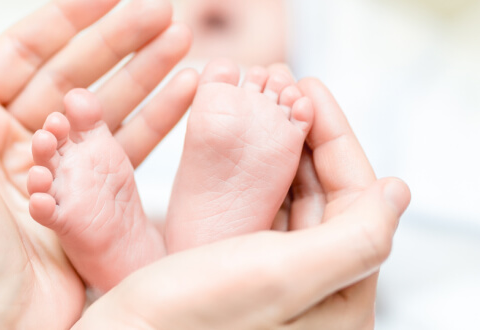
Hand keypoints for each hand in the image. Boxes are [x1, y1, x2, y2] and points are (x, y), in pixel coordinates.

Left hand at [0, 0, 195, 327]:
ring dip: (145, 75)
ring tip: (182, 44)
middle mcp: (12, 141)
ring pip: (105, 109)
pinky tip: (186, 93)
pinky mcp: (86, 203)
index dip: (71, 18)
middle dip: (120, 41)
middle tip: (163, 13)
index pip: (26, 51)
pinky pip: (125, 153)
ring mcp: (53, 173)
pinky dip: (156, 122)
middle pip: (74, 74)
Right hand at [74, 78, 410, 328]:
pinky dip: (256, 178)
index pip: (358, 205)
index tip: (310, 89)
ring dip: (282, 154)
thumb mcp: (281, 276)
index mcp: (338, 303)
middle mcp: (313, 296)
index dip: (337, 141)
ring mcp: (275, 287)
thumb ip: (354, 239)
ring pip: (294, 205)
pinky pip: (261, 216)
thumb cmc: (189, 321)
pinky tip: (240, 151)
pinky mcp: (239, 278)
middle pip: (327, 201)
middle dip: (307, 141)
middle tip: (282, 90)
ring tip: (263, 109)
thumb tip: (395, 194)